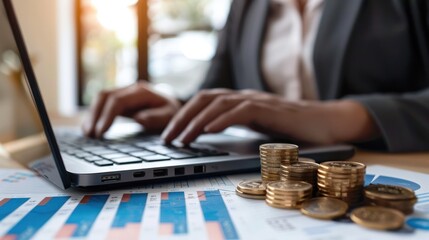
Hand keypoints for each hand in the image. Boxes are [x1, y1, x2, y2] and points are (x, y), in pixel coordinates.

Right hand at [83, 82, 180, 137]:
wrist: (174, 107)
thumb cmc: (172, 113)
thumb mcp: (169, 116)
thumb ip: (156, 117)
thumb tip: (138, 119)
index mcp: (142, 92)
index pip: (118, 100)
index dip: (107, 116)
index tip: (101, 132)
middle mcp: (130, 89)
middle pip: (105, 96)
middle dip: (95, 115)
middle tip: (90, 134)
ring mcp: (124, 93)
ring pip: (101, 98)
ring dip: (92, 115)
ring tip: (87, 133)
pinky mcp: (120, 100)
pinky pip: (103, 104)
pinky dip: (95, 115)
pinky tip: (90, 128)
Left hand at [161, 89, 378, 144]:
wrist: (327, 123)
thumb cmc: (292, 129)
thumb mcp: (258, 127)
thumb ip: (237, 127)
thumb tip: (209, 137)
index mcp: (239, 101)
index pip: (204, 102)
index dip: (184, 115)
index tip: (170, 133)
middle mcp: (245, 97)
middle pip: (205, 100)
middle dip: (182, 118)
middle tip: (167, 137)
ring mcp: (258, 101)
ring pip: (219, 105)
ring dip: (197, 121)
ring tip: (182, 138)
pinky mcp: (270, 110)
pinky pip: (241, 111)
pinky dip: (223, 119)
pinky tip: (209, 131)